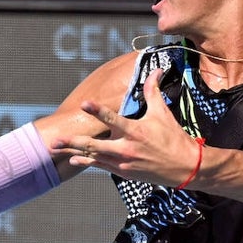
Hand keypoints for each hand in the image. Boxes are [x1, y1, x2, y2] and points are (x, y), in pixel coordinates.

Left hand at [54, 69, 201, 187]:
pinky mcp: (124, 172)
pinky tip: (73, 160)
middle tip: (56, 140)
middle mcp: (126, 148)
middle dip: (73, 143)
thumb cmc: (174, 138)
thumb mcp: (162, 113)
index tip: (85, 103)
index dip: (98, 111)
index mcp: (135, 131)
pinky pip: (101, 166)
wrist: (186, 167)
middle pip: (94, 145)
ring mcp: (123, 162)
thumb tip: (156, 70)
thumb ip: (153, 91)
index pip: (113, 119)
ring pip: (94, 157)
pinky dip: (87, 162)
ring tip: (56, 149)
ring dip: (74, 153)